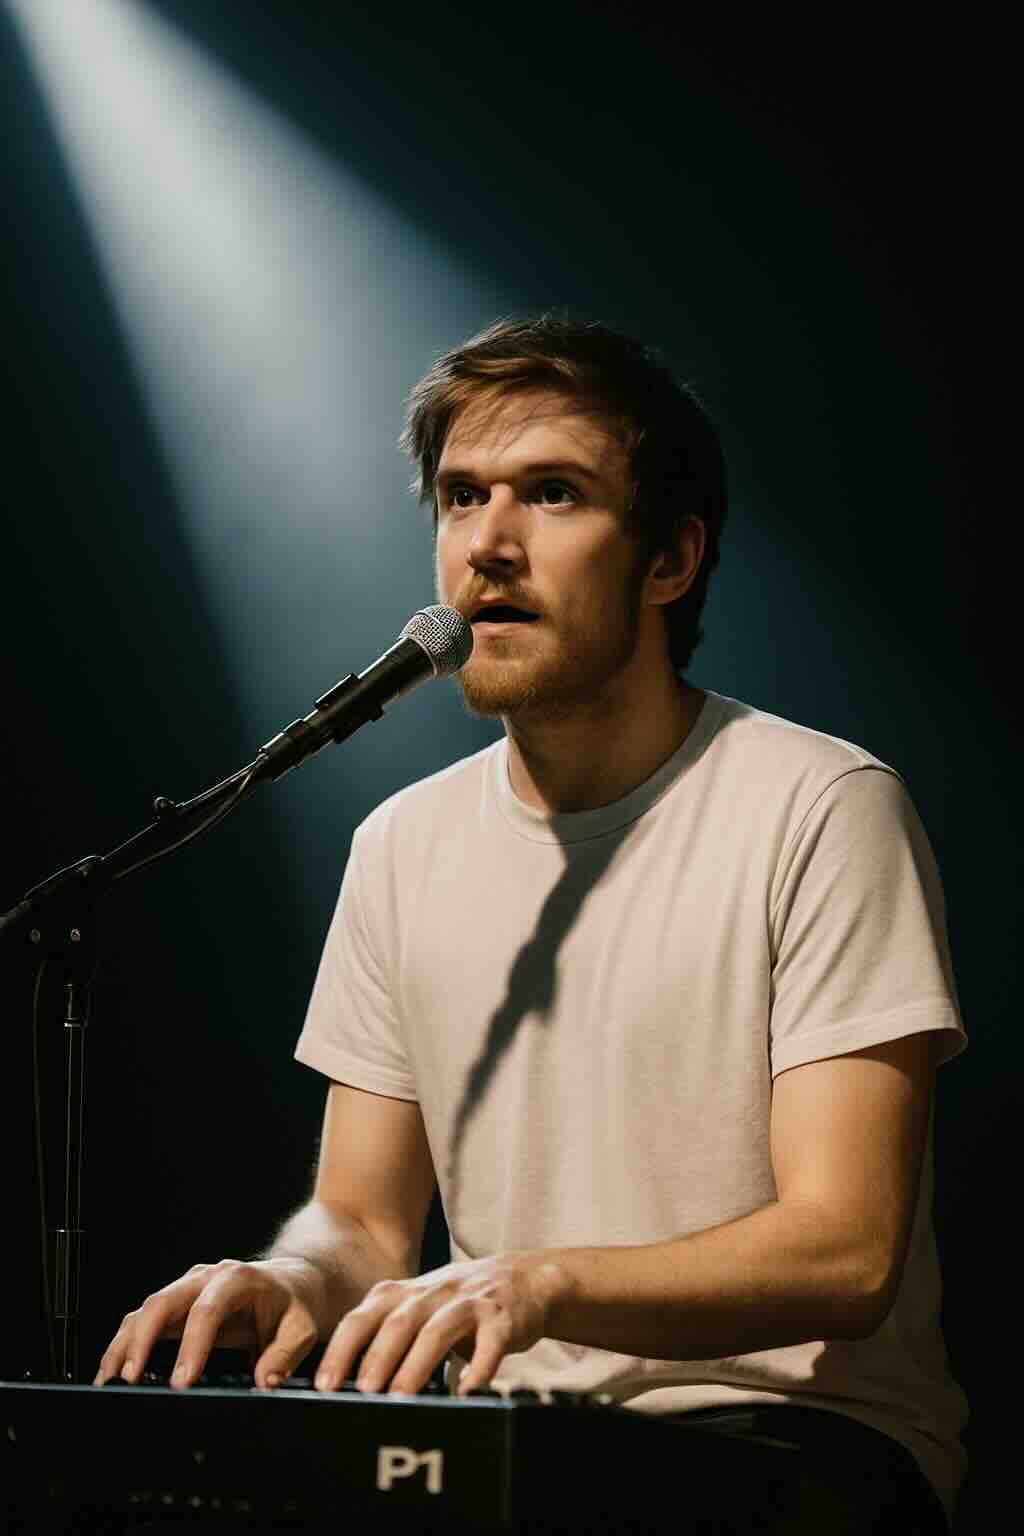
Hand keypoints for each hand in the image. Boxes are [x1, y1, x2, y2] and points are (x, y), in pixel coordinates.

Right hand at [93, 1257, 325, 1389]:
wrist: (292, 1282)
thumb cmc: (295, 1305)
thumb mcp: (302, 1328)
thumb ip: (285, 1354)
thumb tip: (264, 1381)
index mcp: (238, 1279)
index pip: (207, 1310)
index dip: (191, 1346)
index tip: (182, 1382)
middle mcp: (207, 1278)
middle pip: (164, 1302)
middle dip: (143, 1340)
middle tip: (130, 1379)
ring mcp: (187, 1288)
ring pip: (146, 1309)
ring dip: (125, 1343)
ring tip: (109, 1380)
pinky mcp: (177, 1303)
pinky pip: (144, 1319)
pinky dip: (125, 1343)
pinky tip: (112, 1371)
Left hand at [313, 1251, 564, 1397]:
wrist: (526, 1278)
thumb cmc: (461, 1303)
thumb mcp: (421, 1307)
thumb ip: (390, 1332)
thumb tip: (351, 1384)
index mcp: (406, 1293)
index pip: (363, 1317)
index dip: (342, 1350)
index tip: (324, 1385)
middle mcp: (433, 1292)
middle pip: (398, 1323)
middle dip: (376, 1359)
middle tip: (362, 1394)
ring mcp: (468, 1302)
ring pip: (437, 1331)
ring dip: (416, 1365)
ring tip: (400, 1398)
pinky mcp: (502, 1318)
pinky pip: (489, 1342)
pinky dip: (478, 1367)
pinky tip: (468, 1390)